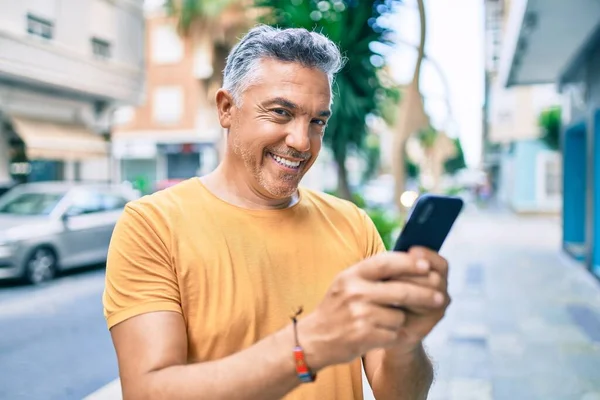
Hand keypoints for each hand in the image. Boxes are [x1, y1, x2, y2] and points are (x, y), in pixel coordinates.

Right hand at [298, 252, 446, 370]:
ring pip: (399, 315)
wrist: (314, 339)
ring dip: (398, 321)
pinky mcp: (363, 336)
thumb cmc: (337, 308)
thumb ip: (372, 272)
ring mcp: (358, 314)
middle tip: (440, 298)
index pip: (386, 263)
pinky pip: (393, 333)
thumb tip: (412, 260)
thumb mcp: (347, 283)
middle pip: (401, 290)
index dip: (409, 263)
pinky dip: (392, 336)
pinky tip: (378, 335)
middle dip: (425, 295)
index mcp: (351, 275)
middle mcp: (354, 292)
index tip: (427, 265)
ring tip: (382, 322)